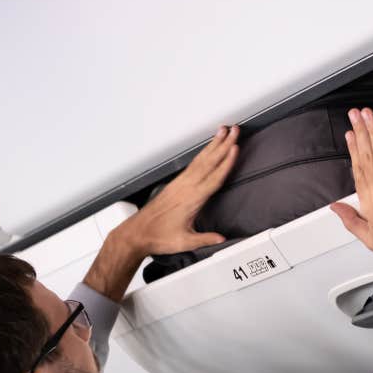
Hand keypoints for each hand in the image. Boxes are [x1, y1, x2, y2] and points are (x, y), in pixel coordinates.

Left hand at [118, 125, 239, 256]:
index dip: (226, 162)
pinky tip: (207, 149)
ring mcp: (181, 183)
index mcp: (192, 199)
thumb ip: (205, 239)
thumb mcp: (185, 241)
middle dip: (224, 144)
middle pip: (210, 162)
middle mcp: (187, 187)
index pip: (214, 177)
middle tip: (234, 130)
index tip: (235, 148)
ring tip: (223, 131)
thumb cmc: (158, 236)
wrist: (138, 233)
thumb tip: (222, 239)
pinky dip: (203, 153)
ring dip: (213, 144)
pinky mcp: (176, 183)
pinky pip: (193, 164)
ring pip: (201, 160)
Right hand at [330, 109, 372, 323]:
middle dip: (359, 133)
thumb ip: (350, 219)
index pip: (358, 170)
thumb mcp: (368, 238)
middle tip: (355, 114)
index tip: (349, 134)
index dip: (353, 149)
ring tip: (368, 116)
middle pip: (366, 159)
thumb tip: (335, 208)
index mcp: (369, 205)